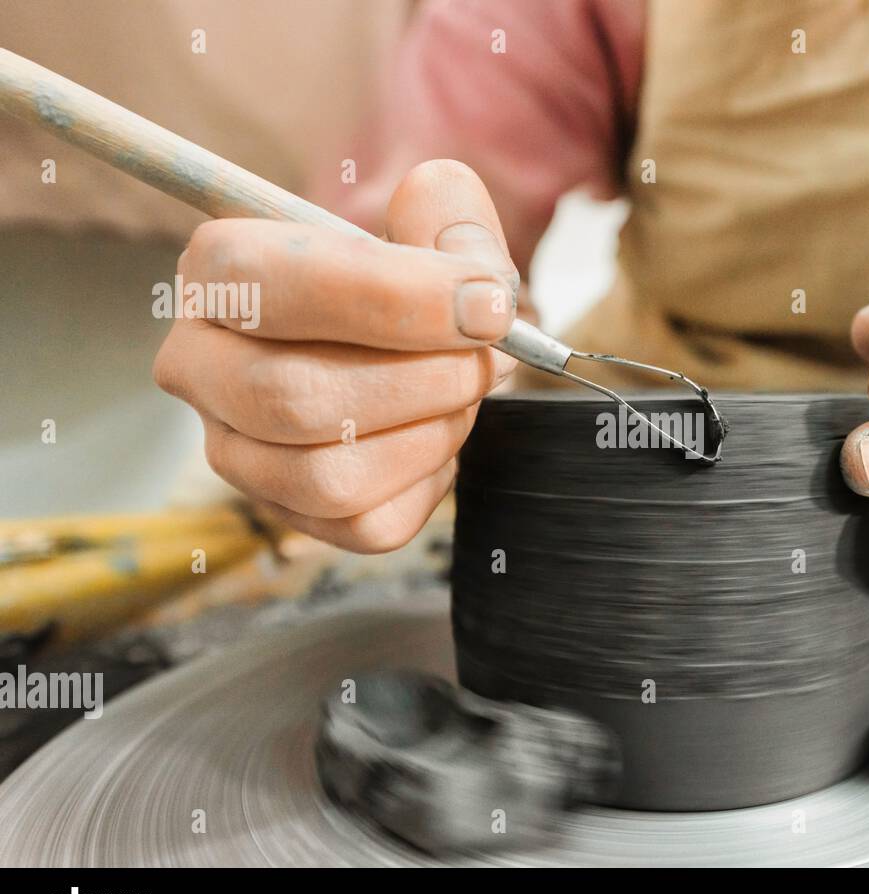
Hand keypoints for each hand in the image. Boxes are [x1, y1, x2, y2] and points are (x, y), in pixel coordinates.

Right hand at [153, 160, 517, 551]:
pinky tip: (436, 433)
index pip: (273, 285)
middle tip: (487, 358)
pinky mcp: (288, 513)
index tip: (488, 306)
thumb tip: (469, 276)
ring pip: (327, 476)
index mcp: (221, 273)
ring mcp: (234, 450)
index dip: (394, 299)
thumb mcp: (435, 223)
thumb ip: (451, 216)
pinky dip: (428, 479)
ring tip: (462, 394)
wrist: (419, 342)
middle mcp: (200, 366)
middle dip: (423, 380)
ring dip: (430, 434)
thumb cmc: (416, 279)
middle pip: (293, 397)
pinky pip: (364, 523)